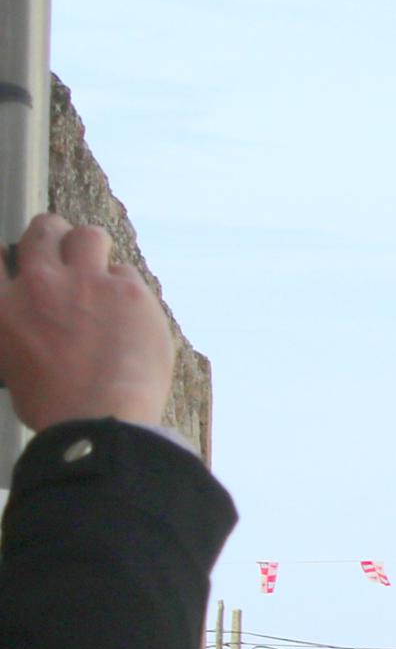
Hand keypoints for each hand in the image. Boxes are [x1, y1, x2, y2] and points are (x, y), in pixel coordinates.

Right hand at [0, 215, 173, 434]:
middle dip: (54, 234)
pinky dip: (126, 286)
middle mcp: (41, 285)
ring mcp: (87, 283)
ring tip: (99, 268)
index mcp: (3, 306)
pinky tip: (128, 310)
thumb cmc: (53, 404)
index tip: (17, 259)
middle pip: (44, 230)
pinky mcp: (130, 293)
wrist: (97, 419)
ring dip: (92, 247)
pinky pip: (127, 272)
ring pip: (89, 236)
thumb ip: (16, 327)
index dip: (8, 254)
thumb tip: (30, 316)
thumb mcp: (9, 363)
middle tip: (64, 249)